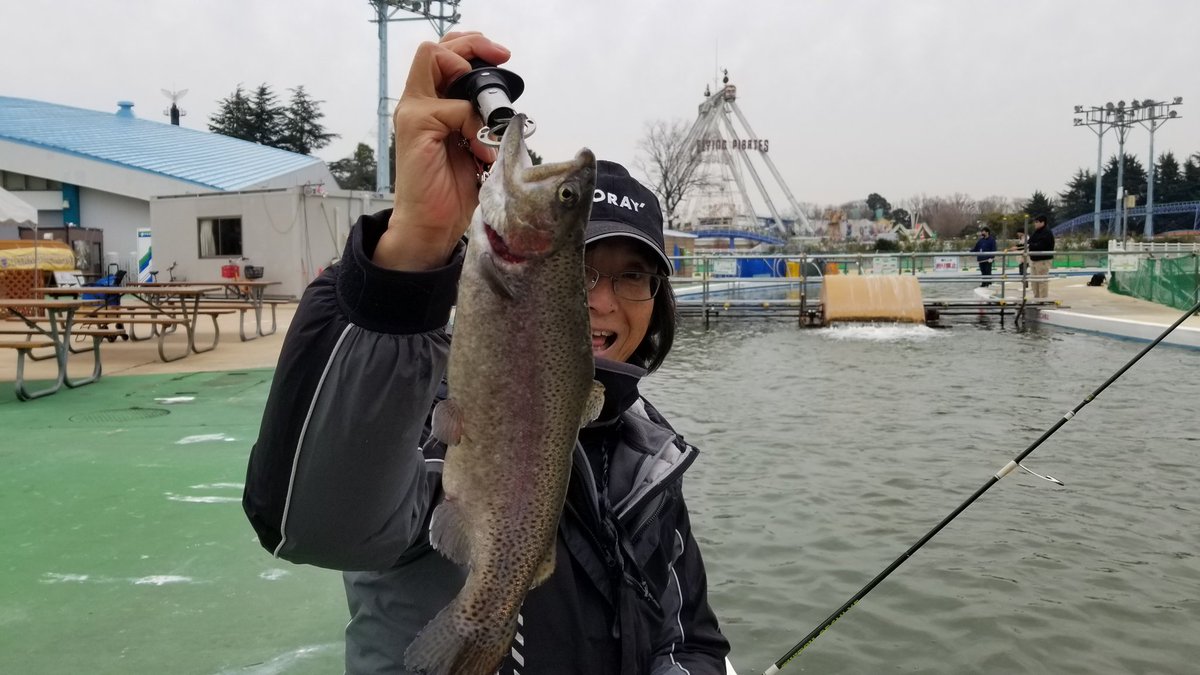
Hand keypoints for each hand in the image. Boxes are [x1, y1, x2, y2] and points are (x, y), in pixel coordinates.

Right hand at [373, 32, 509, 270]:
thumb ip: (480, 122)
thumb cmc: (451, 191)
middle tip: (501, 59)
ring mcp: (413, 111)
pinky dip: (476, 127)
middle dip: (474, 45)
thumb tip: (507, 112)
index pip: (445, 55)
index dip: (473, 47)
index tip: (502, 59)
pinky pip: (454, 107)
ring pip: (437, 60)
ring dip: (474, 86)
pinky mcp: (416, 125)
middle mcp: (417, 102)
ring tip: (488, 126)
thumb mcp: (473, 148)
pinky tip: (480, 155)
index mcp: (430, 104)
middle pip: (439, 46)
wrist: (430, 225)